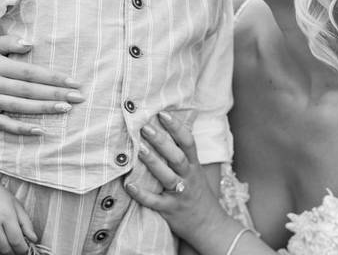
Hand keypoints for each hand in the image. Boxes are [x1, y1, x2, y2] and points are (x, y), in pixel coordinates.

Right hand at [0, 35, 83, 134]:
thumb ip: (10, 42)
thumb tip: (31, 43)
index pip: (30, 72)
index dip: (53, 77)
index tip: (73, 82)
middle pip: (29, 90)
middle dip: (55, 93)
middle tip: (78, 97)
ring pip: (19, 107)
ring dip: (43, 108)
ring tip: (65, 109)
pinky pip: (3, 125)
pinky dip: (21, 129)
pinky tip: (40, 130)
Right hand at [0, 176, 37, 254]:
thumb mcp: (16, 204)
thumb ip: (26, 223)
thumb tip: (34, 239)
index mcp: (6, 215)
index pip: (16, 241)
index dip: (23, 249)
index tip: (25, 250)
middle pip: (5, 249)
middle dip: (13, 253)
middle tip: (17, 251)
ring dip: (2, 254)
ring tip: (8, 250)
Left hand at [126, 112, 226, 241]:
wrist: (208, 224)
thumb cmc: (197, 192)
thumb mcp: (195, 171)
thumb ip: (183, 153)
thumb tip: (166, 129)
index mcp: (194, 165)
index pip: (188, 142)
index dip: (177, 127)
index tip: (163, 113)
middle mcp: (189, 177)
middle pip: (177, 157)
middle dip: (162, 141)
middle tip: (146, 127)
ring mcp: (180, 194)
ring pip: (167, 176)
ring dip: (153, 162)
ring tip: (139, 149)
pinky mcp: (170, 210)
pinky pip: (155, 201)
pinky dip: (141, 194)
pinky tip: (129, 185)